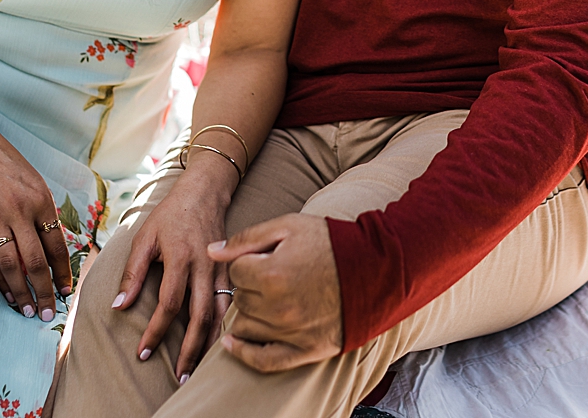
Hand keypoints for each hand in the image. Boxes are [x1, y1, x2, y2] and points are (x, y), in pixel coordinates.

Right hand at [0, 129, 71, 322]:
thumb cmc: (8, 164)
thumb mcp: (36, 184)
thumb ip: (43, 214)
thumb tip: (53, 249)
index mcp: (41, 201)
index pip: (56, 245)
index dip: (62, 271)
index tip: (67, 291)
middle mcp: (20, 211)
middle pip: (35, 260)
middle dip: (44, 290)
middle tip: (49, 313)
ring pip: (11, 265)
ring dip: (20, 291)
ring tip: (27, 310)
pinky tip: (7, 294)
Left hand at [110, 170, 232, 380]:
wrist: (205, 192)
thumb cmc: (170, 215)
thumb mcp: (144, 238)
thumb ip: (132, 273)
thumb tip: (119, 307)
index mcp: (181, 258)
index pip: (169, 304)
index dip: (155, 331)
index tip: (142, 353)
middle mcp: (204, 266)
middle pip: (200, 316)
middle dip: (189, 349)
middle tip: (179, 376)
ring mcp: (221, 269)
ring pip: (220, 313)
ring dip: (209, 343)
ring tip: (198, 368)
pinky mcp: (231, 270)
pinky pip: (231, 304)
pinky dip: (225, 326)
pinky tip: (218, 343)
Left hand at [208, 213, 342, 371]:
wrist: (375, 268)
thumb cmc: (332, 243)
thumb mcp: (289, 226)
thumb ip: (247, 238)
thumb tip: (211, 251)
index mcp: (271, 273)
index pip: (235, 271)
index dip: (247, 261)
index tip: (263, 258)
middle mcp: (277, 307)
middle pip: (240, 299)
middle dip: (250, 286)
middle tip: (271, 275)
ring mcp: (290, 332)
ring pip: (246, 327)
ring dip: (250, 313)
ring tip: (267, 299)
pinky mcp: (304, 350)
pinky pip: (263, 361)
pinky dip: (244, 353)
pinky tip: (233, 343)